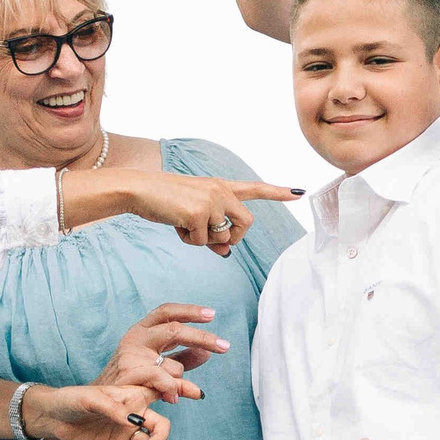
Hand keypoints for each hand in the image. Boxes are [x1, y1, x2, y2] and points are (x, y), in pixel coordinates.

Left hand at [20, 383, 168, 439]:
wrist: (53, 418)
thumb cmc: (71, 399)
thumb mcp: (89, 398)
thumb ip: (113, 408)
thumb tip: (134, 421)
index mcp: (133, 393)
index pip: (162, 388)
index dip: (181, 388)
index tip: (197, 395)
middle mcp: (136, 412)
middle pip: (161, 426)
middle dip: (160, 439)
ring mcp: (128, 431)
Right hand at [97, 303, 229, 402]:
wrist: (98, 404)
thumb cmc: (129, 382)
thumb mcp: (158, 366)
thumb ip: (182, 359)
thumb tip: (207, 352)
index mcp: (142, 331)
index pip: (167, 312)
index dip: (189, 311)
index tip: (212, 315)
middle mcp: (135, 338)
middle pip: (173, 329)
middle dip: (202, 337)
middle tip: (224, 346)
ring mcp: (130, 355)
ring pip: (170, 363)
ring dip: (179, 379)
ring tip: (179, 392)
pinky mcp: (128, 374)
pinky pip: (161, 380)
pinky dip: (172, 389)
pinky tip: (175, 397)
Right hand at [110, 171, 302, 256]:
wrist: (139, 189)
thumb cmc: (164, 202)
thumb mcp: (191, 215)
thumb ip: (212, 232)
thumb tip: (226, 253)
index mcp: (220, 187)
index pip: (254, 189)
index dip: (278, 192)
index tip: (299, 193)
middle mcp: (220, 190)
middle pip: (246, 224)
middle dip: (233, 237)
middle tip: (213, 240)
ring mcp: (211, 200)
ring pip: (222, 238)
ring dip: (203, 240)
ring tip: (183, 223)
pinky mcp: (198, 213)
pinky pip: (202, 243)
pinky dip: (188, 240)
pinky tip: (176, 223)